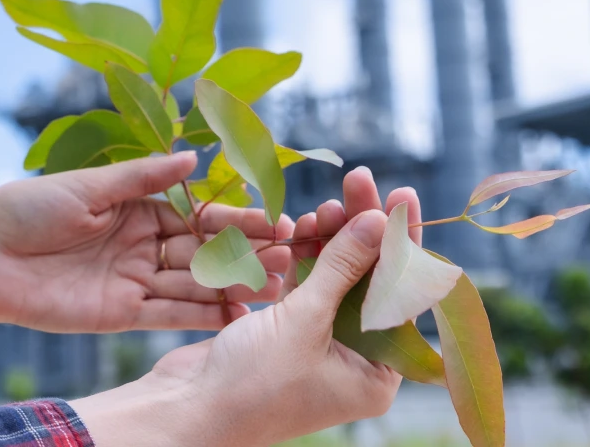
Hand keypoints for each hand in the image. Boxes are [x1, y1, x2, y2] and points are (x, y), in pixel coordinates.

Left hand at [0, 152, 290, 332]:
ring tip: (276, 287)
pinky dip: (202, 315)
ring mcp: (135, 281)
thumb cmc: (28, 210)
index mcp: (138, 208)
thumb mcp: (88, 187)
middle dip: (246, 255)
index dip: (236, 220)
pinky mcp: (122, 314)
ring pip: (194, 284)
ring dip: (233, 285)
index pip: (197, 214)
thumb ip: (144, 178)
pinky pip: (170, 314)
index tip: (276, 221)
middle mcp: (143, 244)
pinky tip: (237, 314)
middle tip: (289, 258)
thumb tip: (195, 157)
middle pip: (203, 252)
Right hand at [71, 167, 419, 446]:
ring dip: (331, 238)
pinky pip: (307, 286)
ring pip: (337, 278)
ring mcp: (320, 345)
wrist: (187, 410)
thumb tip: (379, 220)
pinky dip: (306, 256)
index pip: (402, 295)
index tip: (402, 194)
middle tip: (358, 179)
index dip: (402, 241)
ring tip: (324, 203)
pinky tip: (303, 226)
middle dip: (363, 230)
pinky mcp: (287, 332)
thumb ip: (342, 268)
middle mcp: (356, 360)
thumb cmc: (251, 384)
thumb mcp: (304, 323)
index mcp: (377, 374)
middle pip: (371, 279)